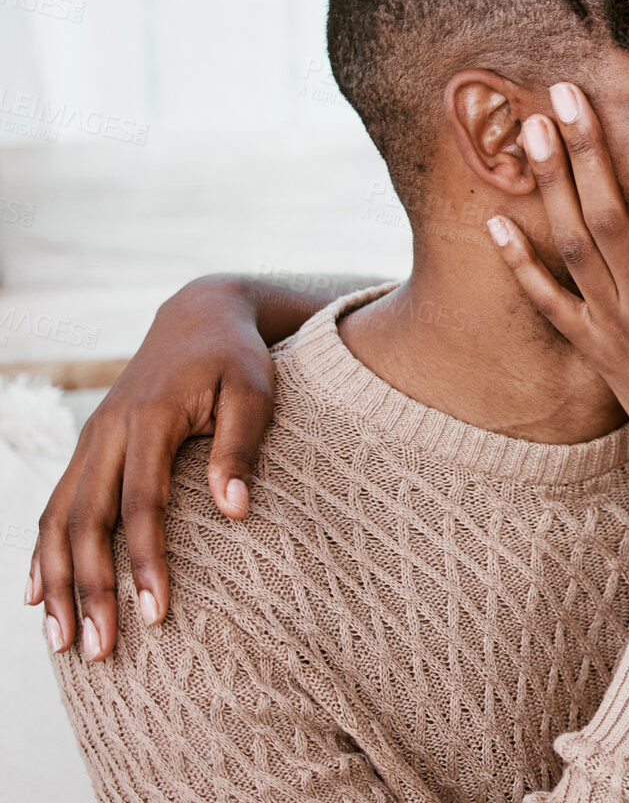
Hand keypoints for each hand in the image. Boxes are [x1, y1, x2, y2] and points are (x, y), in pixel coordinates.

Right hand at [28, 275, 275, 659]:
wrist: (199, 316)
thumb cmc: (237, 359)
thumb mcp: (254, 391)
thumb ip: (241, 448)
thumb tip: (234, 512)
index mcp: (150, 418)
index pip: (142, 503)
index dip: (145, 561)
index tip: (156, 615)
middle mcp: (107, 432)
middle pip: (87, 522)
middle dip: (90, 590)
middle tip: (98, 651)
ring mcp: (90, 441)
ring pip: (59, 520)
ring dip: (57, 583)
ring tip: (61, 643)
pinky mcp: (88, 448)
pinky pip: (54, 506)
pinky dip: (42, 553)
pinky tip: (36, 596)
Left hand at [489, 83, 628, 465]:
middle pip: (609, 218)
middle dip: (586, 152)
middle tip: (565, 94)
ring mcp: (614, 330)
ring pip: (573, 248)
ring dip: (551, 187)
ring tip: (533, 130)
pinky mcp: (591, 350)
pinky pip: (545, 304)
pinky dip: (518, 264)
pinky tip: (495, 221)